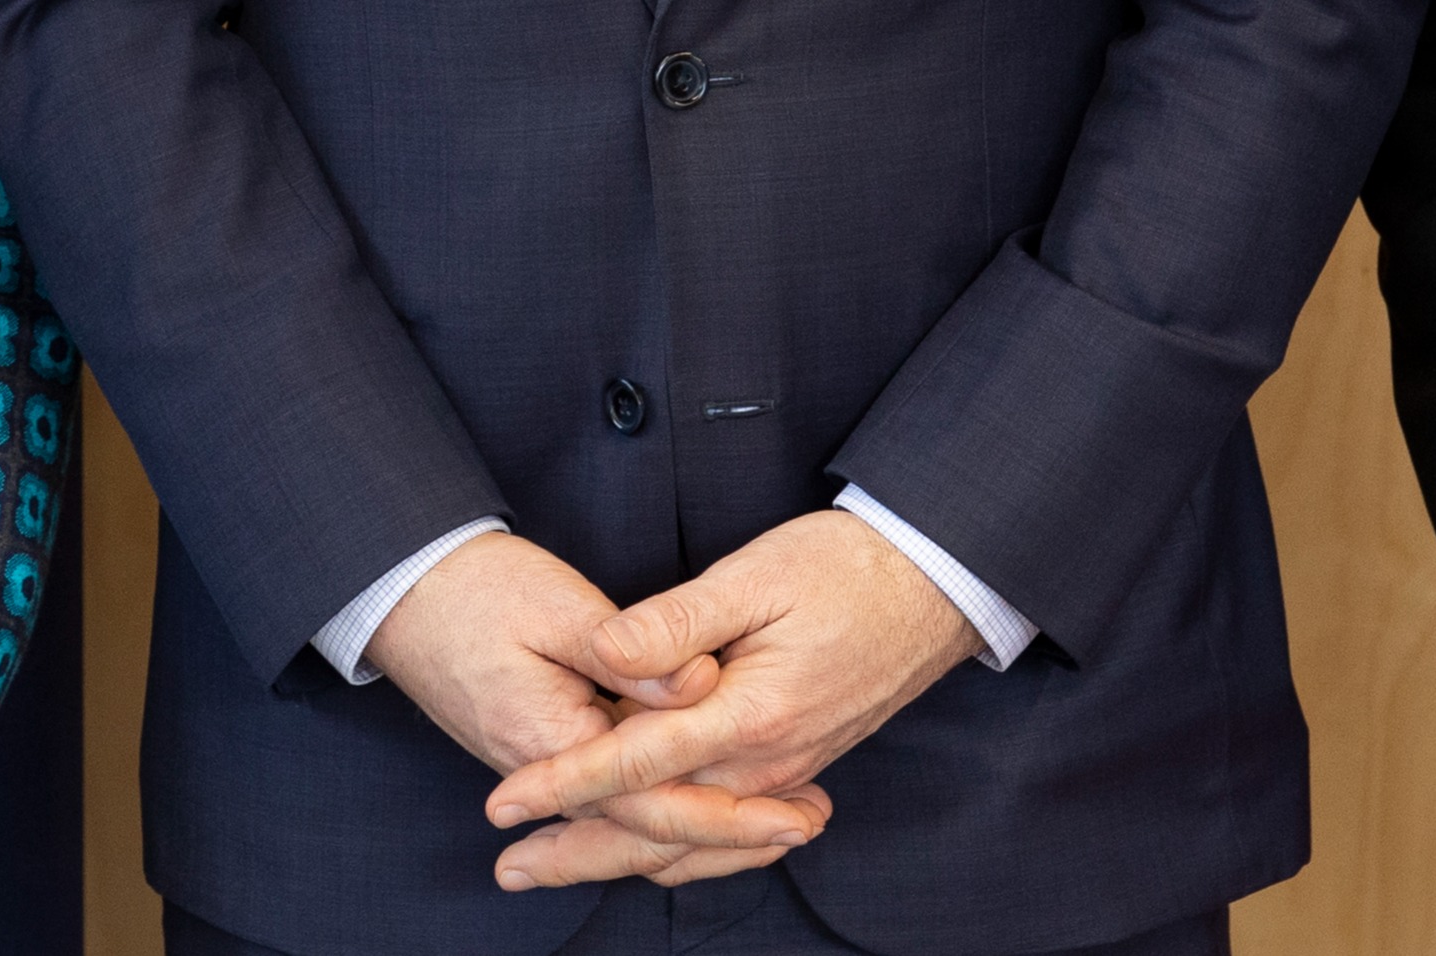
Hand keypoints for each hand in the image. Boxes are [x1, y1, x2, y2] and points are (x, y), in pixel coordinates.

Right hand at [365, 531, 830, 889]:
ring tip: (775, 824)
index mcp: (552, 742)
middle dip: (731, 836)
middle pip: (648, 829)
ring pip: (631, 822)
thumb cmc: (473, 589)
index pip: (653, 802)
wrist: (397, 587)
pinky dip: (663, 808)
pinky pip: (612, 800)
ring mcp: (542, 766)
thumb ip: (634, 652)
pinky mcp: (542, 750)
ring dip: (704, 829)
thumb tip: (704, 684)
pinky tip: (701, 800)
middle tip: (806, 827)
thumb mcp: (559, 607)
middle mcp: (547, 772)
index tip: (790, 814)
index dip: (728, 813)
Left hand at [481, 509, 976, 889]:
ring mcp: (785, 774)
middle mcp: (768, 762)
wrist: (933, 585)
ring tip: (556, 864)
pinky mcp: (797, 770)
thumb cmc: (845, 568)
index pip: (635, 764)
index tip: (503, 803)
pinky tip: (645, 853)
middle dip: (576, 849)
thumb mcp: (756, 573)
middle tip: (508, 867)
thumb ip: (676, 622)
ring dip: (620, 858)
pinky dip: (681, 855)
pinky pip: (728, 835)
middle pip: (656, 825)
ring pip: (692, 841)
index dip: (562, 785)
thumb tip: (605, 655)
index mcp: (750, 713)